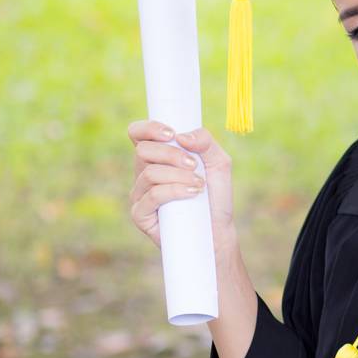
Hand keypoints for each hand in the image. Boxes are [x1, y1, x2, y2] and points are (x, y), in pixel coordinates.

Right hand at [128, 121, 235, 251]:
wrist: (218, 229)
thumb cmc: (215, 194)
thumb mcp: (219, 163)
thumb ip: (205, 142)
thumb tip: (182, 136)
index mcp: (158, 157)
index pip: (138, 134)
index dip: (149, 128)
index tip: (172, 134)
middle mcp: (144, 172)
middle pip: (143, 150)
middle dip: (172, 154)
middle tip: (194, 165)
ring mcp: (139, 194)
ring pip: (149, 173)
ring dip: (179, 176)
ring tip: (199, 184)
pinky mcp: (140, 214)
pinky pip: (151, 196)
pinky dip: (175, 191)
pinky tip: (192, 194)